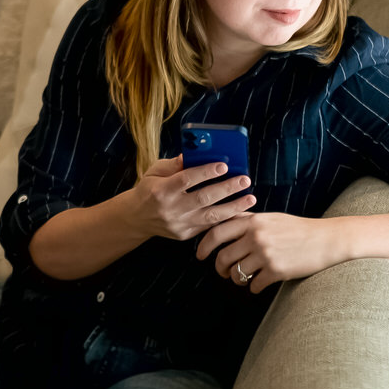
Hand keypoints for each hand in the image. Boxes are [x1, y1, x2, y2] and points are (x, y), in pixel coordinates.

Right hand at [130, 156, 254, 241]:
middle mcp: (170, 209)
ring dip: (233, 207)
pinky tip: (240, 212)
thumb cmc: (149, 189)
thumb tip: (194, 154)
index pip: (186, 179)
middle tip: (245, 180)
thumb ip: (174, 164)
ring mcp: (179, 224)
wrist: (137, 218)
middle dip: (227, 188)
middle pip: (203, 198)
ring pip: (210, 216)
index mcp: (161, 190)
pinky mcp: (185, 235)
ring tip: (251, 199)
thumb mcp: (154, 172)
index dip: (206, 172)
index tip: (224, 165)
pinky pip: (209, 227)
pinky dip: (226, 219)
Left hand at [195, 212, 347, 292]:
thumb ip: (247, 219)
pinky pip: (254, 285)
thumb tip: (224, 219)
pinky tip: (259, 284)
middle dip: (219, 268)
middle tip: (222, 272)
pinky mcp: (276, 271)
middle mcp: (256, 237)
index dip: (203, 246)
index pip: (216, 233)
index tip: (199, 255)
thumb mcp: (270, 217)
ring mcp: (266, 254)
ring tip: (244, 277)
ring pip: (236, 274)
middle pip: (222, 257)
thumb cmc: (297, 228)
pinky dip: (254, 288)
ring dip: (236, 279)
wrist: (326, 239)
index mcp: (252, 221)